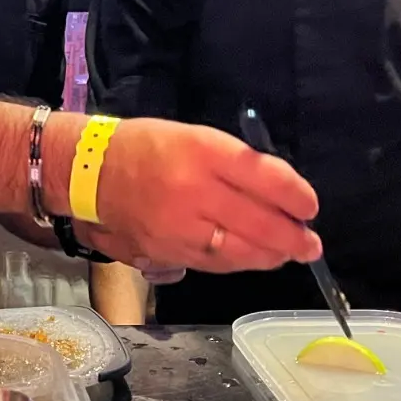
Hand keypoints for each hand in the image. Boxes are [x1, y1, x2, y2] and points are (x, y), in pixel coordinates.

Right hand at [81, 118, 320, 273]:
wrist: (89, 172)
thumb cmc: (147, 147)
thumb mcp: (194, 137)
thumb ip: (235, 165)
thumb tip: (278, 195)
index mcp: (201, 151)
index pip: (263, 176)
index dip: (294, 195)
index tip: (310, 206)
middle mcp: (192, 190)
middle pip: (258, 222)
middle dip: (292, 237)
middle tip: (311, 244)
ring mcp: (178, 226)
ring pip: (239, 251)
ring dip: (271, 256)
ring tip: (288, 254)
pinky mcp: (166, 251)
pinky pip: (215, 263)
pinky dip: (240, 263)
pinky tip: (255, 259)